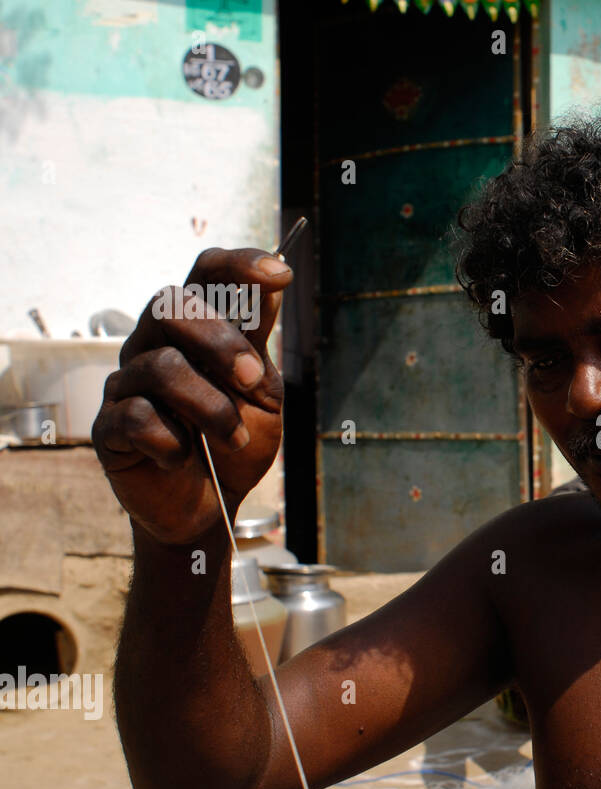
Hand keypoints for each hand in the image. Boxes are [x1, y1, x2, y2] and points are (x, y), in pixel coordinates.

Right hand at [92, 248, 292, 544]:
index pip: (206, 273)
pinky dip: (173, 441)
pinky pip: (136, 417)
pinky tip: (184, 456)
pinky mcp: (109, 427)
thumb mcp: (262, 392)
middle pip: (169, 305)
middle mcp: (155, 345)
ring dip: (211, 407)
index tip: (282, 274)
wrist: (213, 504)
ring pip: (161, 367)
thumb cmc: (235, 440)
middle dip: (220, 341)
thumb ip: (259, 341)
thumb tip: (275, 277)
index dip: (239, 264)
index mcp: (196, 330)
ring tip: (233, 437)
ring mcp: (127, 383)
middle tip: (254, 379)